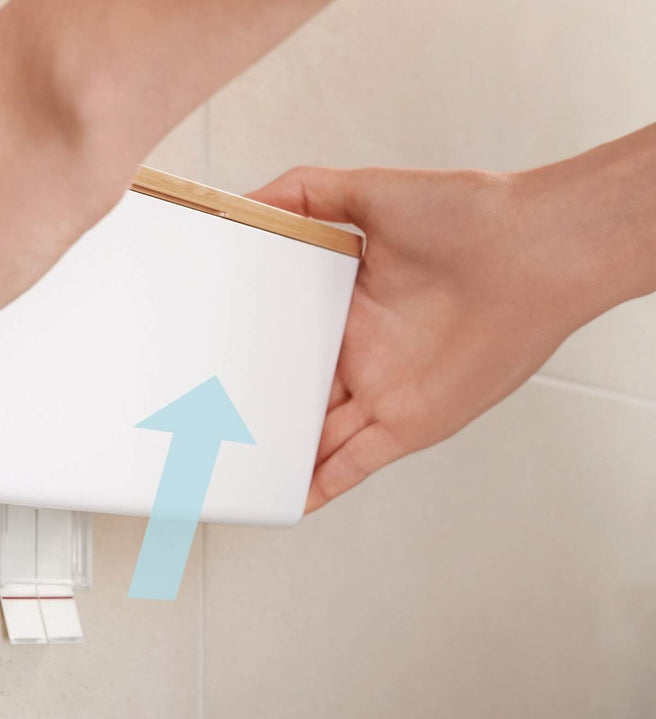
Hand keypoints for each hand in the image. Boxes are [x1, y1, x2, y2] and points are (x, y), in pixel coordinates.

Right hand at [249, 156, 649, 511]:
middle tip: (210, 428)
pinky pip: (355, 462)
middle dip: (259, 413)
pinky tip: (292, 500)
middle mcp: (361, 352)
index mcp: (346, 305)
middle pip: (297, 394)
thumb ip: (303, 194)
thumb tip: (243, 201)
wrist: (535, 250)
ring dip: (283, 454)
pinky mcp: (408, 422)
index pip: (286, 341)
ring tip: (236, 472)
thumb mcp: (369, 191)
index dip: (251, 355)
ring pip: (318, 435)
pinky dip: (323, 483)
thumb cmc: (467, 216)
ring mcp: (382, 391)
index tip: (210, 365)